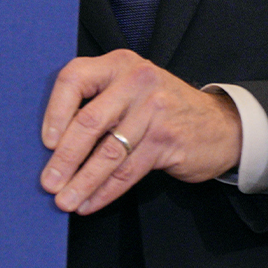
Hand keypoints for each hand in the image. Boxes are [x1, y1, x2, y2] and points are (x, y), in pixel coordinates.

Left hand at [39, 50, 242, 214]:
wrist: (221, 124)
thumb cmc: (161, 107)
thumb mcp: (131, 88)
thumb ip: (98, 101)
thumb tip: (53, 143)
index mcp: (119, 64)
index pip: (74, 79)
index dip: (54, 112)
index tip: (46, 143)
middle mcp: (136, 81)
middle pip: (89, 121)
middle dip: (64, 158)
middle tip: (48, 183)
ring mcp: (155, 110)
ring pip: (108, 153)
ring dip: (82, 182)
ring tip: (64, 201)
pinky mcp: (167, 140)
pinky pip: (128, 171)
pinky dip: (105, 191)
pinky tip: (90, 203)